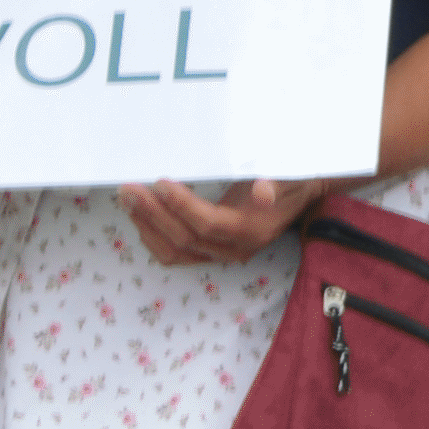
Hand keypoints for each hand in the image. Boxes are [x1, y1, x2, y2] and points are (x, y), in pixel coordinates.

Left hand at [121, 170, 347, 265]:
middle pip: (185, 239)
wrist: (300, 193)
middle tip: (129, 189)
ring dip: (147, 227)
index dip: (181, 206)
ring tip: (128, 200)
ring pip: (175, 252)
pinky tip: (140, 215)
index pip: (208, 224)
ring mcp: (220, 253)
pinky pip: (175, 254)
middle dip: (153, 214)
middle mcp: (235, 248)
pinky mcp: (210, 251)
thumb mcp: (290, 174)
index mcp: (252, 230)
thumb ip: (277, 183)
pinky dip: (153, 236)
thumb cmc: (291, 178)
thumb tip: (262, 192)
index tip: (160, 182)